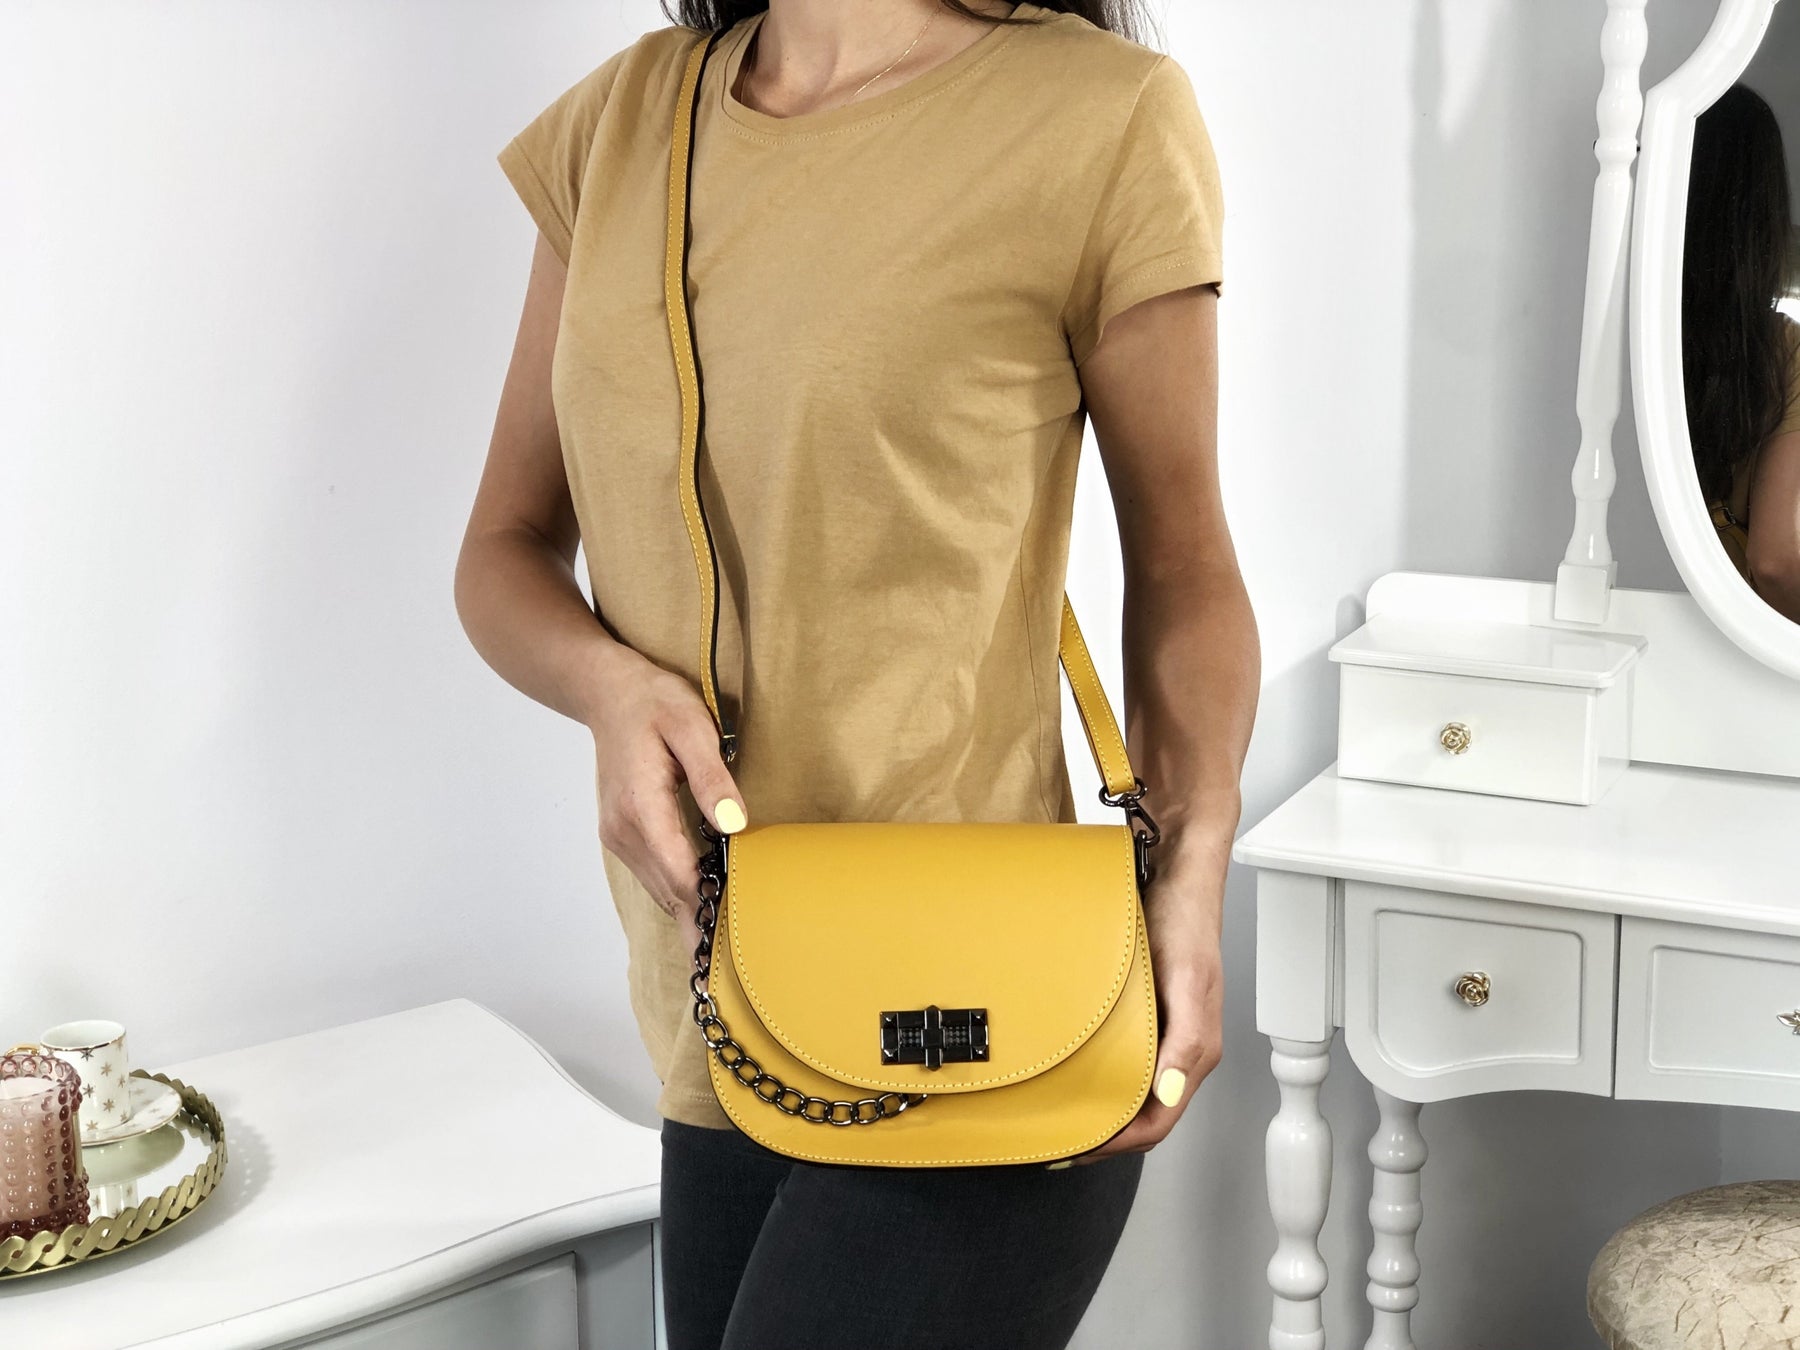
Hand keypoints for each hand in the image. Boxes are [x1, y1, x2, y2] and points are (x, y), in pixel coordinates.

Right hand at [587, 645, 746, 954]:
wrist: (606, 691)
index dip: (708, 910)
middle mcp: (623, 831)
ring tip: (720, 955)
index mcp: (641, 808)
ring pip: (659, 888)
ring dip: (689, 915)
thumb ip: (713, 777)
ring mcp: (618, 835)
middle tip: (730, 972)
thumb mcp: (691, 726)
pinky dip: (677, 894)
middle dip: (699, 926)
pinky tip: (702, 910)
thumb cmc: (653, 702)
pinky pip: (653, 875)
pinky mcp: (621, 834)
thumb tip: (734, 825)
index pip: (680, 873)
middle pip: (669, 892)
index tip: (732, 945)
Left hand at [1072, 854, 1223, 1162]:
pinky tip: (1070, 1067)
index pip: (1157, 1122)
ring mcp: (1161, 1029)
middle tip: (1058, 1140)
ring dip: (1099, 1105)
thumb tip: (1169, 1091)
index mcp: (1194, 1052)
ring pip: (1131, 1086)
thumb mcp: (1188, 981)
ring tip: (1059, 1112)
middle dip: (1104, 1134)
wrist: (1174, 870)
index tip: (1076, 1150)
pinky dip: (1096, 1070)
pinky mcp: (1143, 1009)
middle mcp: (1178, 1048)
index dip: (1117, 1144)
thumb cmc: (1186, 921)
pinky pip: (1121, 1053)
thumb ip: (1185, 1041)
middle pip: (1143, 1112)